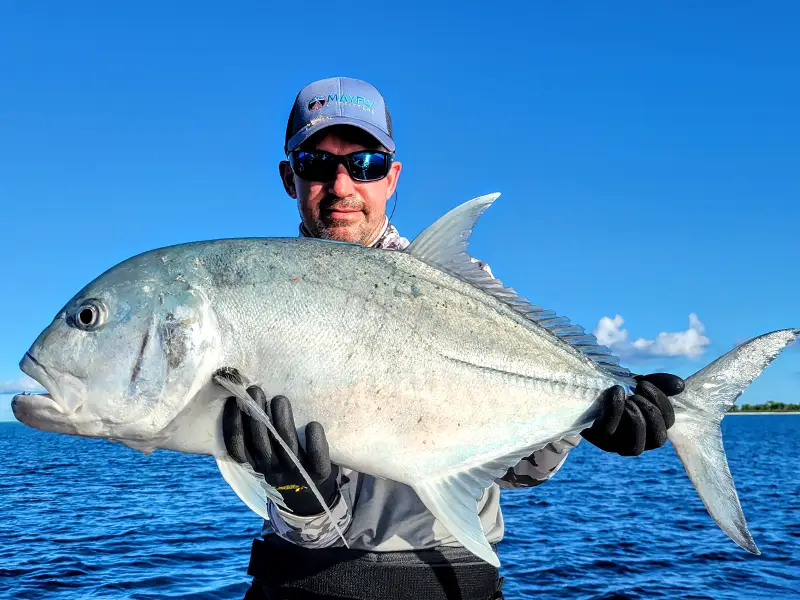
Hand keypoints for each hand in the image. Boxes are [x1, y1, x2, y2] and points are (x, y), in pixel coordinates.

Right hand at [222, 387, 338, 515]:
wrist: (314, 496)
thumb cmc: (286, 464)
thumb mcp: (266, 457)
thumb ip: (257, 436)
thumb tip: (245, 398)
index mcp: (257, 466)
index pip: (238, 449)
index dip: (233, 425)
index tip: (232, 401)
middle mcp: (273, 470)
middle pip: (260, 442)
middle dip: (255, 415)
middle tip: (255, 390)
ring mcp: (296, 472)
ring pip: (286, 446)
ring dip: (282, 421)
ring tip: (280, 399)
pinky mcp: (319, 473)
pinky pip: (317, 458)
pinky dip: (315, 441)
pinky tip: (313, 425)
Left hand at [581, 373, 684, 455]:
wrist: (586, 391)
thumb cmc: (618, 390)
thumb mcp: (640, 384)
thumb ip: (660, 383)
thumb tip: (681, 385)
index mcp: (653, 428)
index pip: (669, 424)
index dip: (662, 404)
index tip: (645, 383)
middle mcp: (639, 442)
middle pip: (658, 440)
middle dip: (651, 412)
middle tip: (637, 392)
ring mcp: (618, 445)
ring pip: (636, 448)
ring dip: (636, 420)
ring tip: (629, 398)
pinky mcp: (599, 440)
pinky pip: (611, 431)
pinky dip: (616, 410)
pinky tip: (615, 392)